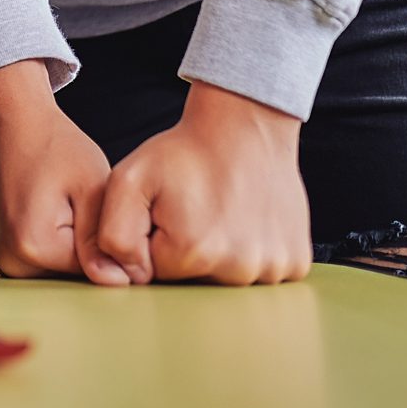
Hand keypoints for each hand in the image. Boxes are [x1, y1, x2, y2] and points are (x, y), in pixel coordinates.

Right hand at [0, 61, 132, 284]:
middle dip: (90, 247)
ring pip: (62, 270)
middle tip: (82, 204)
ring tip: (67, 206)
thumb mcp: (92, 186)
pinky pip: (47, 262)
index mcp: (34, 245)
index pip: (94, 270)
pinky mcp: (8, 254)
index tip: (99, 210)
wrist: (14, 124)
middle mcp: (13, 260)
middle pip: (75, 274)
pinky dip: (60, 243)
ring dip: (75, 246)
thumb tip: (118, 281)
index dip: (109, 243)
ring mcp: (6, 260)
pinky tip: (58, 213)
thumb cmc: (54, 146)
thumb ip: (102, 239)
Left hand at [97, 82, 310, 285]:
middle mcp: (238, 270)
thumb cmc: (184, 152)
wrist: (243, 126)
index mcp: (194, 253)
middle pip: (191, 280)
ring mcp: (272, 269)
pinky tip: (245, 220)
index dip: (151, 241)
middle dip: (183, 252)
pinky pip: (261, 273)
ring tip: (220, 212)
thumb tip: (124, 279)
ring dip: (219, 254)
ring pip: (226, 279)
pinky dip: (250, 252)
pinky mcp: (294, 263)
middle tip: (193, 210)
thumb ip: (112, 235)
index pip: (154, 273)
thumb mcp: (129, 180)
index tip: (164, 212)